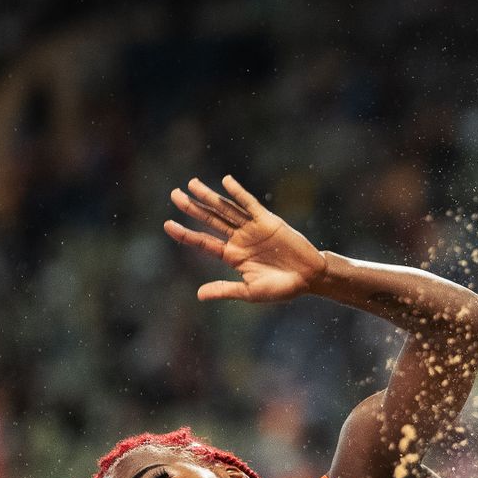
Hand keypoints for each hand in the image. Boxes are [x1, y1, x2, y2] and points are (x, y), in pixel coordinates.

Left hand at [164, 174, 325, 302]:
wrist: (309, 278)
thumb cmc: (282, 288)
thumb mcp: (251, 292)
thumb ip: (226, 289)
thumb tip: (199, 295)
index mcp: (233, 256)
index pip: (204, 242)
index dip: (185, 234)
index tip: (167, 224)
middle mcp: (239, 239)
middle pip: (211, 220)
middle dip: (192, 207)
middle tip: (174, 195)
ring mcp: (252, 229)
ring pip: (226, 209)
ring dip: (209, 197)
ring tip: (191, 184)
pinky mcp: (268, 221)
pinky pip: (250, 205)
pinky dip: (238, 193)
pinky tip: (225, 182)